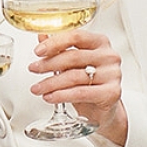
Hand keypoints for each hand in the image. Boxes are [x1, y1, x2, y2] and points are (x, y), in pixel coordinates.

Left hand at [30, 29, 126, 146]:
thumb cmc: (89, 83)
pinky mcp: (112, 93)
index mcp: (100, 42)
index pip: (76, 36)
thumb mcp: (73, 64)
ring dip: (51, 83)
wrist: (104, 110)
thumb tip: (42, 36)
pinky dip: (62, 95)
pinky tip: (50, 97)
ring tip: (38, 88)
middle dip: (48, 64)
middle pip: (73, 56)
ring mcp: (112, 74)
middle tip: (33, 69)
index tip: (38, 51)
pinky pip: (81, 93)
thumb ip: (59, 48)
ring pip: (75, 76)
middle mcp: (109, 56)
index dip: (54, 43)